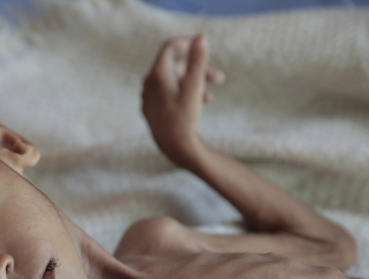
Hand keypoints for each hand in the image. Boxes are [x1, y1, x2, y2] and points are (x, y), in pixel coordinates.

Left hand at [141, 34, 225, 167]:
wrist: (173, 149)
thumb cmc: (184, 118)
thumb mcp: (194, 87)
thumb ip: (198, 61)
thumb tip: (201, 38)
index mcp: (156, 75)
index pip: (170, 48)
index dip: (188, 44)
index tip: (205, 46)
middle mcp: (148, 84)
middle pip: (175, 67)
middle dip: (198, 70)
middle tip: (220, 79)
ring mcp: (148, 98)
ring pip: (174, 82)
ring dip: (194, 84)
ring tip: (211, 97)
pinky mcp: (152, 110)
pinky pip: (169, 94)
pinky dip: (184, 94)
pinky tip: (198, 106)